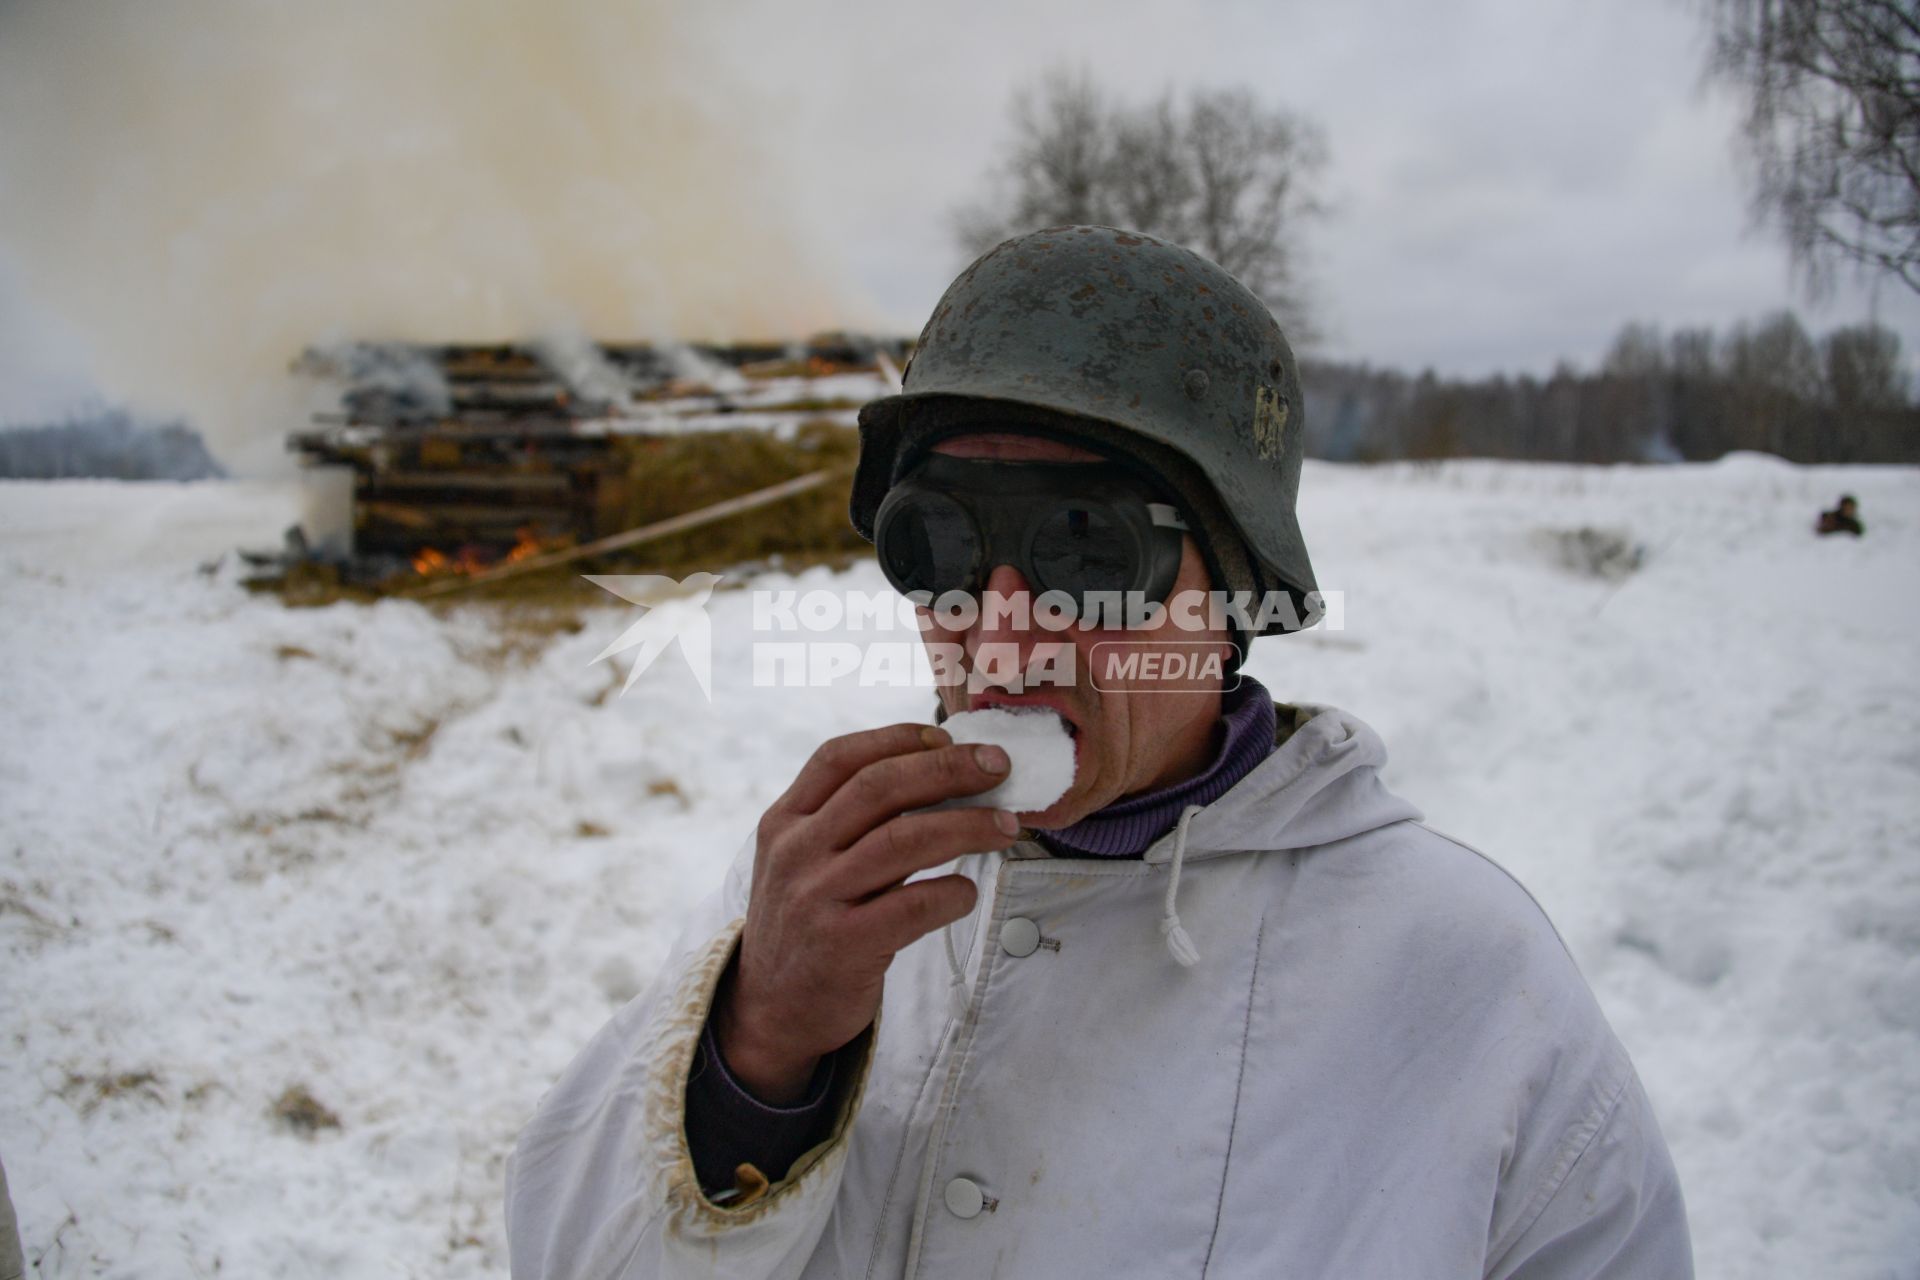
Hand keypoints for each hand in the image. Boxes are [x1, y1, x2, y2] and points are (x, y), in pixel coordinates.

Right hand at [714, 723, 1016, 1102]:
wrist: (769, 1011)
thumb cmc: (804, 924)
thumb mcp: (800, 861)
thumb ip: (844, 819)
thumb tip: (935, 774)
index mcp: (784, 821)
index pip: (839, 758)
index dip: (897, 739)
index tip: (945, 736)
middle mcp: (796, 853)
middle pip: (880, 788)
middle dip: (947, 769)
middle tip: (997, 766)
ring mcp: (817, 899)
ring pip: (903, 841)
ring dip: (966, 826)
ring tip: (1006, 826)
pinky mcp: (845, 946)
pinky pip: (913, 906)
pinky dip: (952, 893)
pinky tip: (969, 892)